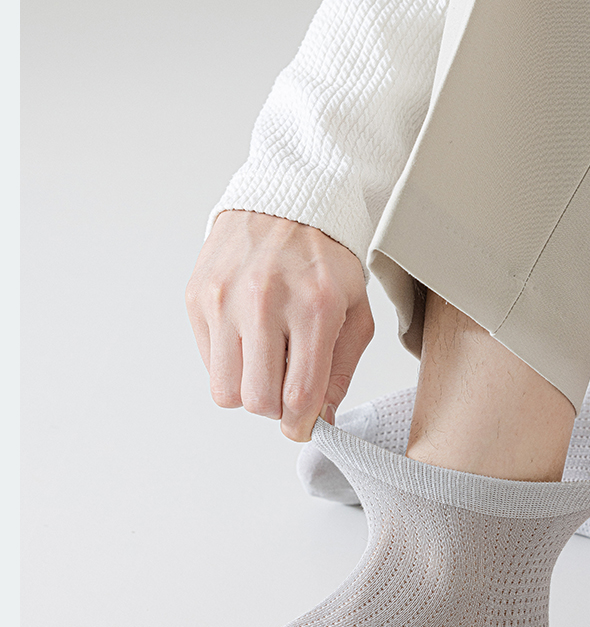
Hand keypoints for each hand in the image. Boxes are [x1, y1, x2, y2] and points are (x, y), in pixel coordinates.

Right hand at [185, 210, 373, 440]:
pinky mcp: (198, 296)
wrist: (286, 201)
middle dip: (274, 407)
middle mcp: (265, 301)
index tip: (302, 425)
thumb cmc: (325, 258)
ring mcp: (225, 298)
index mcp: (315, 306)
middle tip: (285, 385)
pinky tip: (247, 334)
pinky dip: (228, 359)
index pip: (299, 394)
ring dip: (247, 387)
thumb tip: (319, 418)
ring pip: (224, 388)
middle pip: (257, 400)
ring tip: (265, 360)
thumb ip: (340, 369)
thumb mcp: (354, 310)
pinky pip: (208, 360)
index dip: (301, 424)